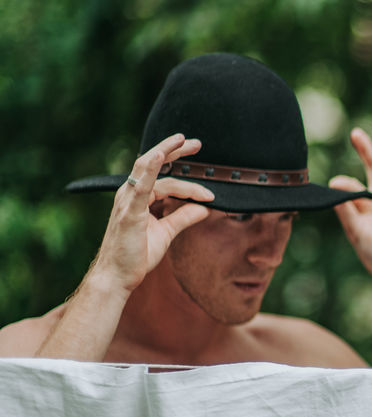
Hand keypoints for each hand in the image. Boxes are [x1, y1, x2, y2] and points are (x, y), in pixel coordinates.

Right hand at [88, 133, 213, 294]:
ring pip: (149, 170)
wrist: (117, 276)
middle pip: (153, 164)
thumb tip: (204, 208)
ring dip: (166, 152)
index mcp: (138, 198)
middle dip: (175, 150)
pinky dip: (151, 168)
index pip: (164, 178)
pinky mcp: (129, 212)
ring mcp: (127, 202)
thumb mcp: (166, 232)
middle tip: (196, 142)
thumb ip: (183, 217)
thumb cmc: (135, 255)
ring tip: (182, 141)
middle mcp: (130, 195)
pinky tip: (160, 155)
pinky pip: (141, 186)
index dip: (187, 178)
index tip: (209, 189)